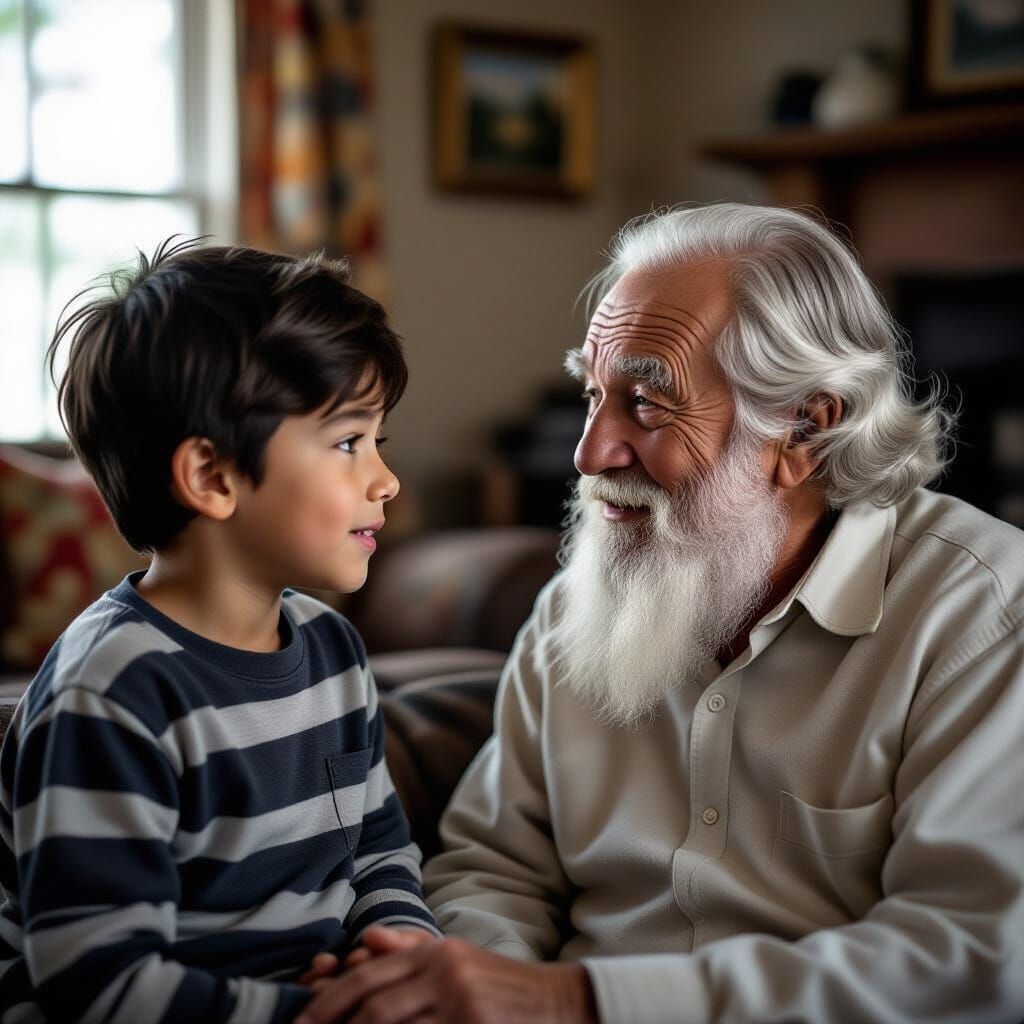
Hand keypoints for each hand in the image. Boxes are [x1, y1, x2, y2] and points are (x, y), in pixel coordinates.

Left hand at [293, 937, 597, 1023]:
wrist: (560, 1005)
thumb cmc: (503, 988)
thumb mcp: (458, 960)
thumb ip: (412, 949)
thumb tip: (367, 940)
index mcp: (436, 952)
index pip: (369, 974)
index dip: (329, 1002)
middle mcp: (445, 973)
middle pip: (374, 1006)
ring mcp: (461, 1006)